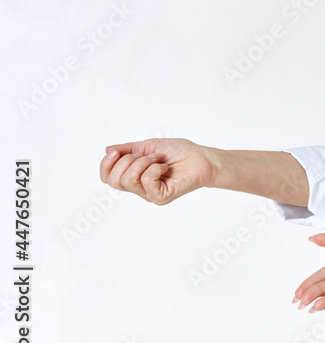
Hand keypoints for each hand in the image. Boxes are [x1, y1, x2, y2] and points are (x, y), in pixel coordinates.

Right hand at [100, 138, 216, 204]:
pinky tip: (165, 168)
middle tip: (148, 156)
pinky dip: (154, 169)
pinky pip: (146, 181)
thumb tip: (107, 149)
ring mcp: (150, 194)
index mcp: (133, 176)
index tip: (115, 152)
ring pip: (129, 180)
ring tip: (158, 160)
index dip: (105, 165)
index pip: (107, 178)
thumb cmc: (178, 152)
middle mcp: (139, 188)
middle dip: (127, 161)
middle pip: (115, 180)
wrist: (201, 157)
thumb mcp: (149, 145)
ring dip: (143, 162)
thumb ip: (128, 149)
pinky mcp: (162, 197)